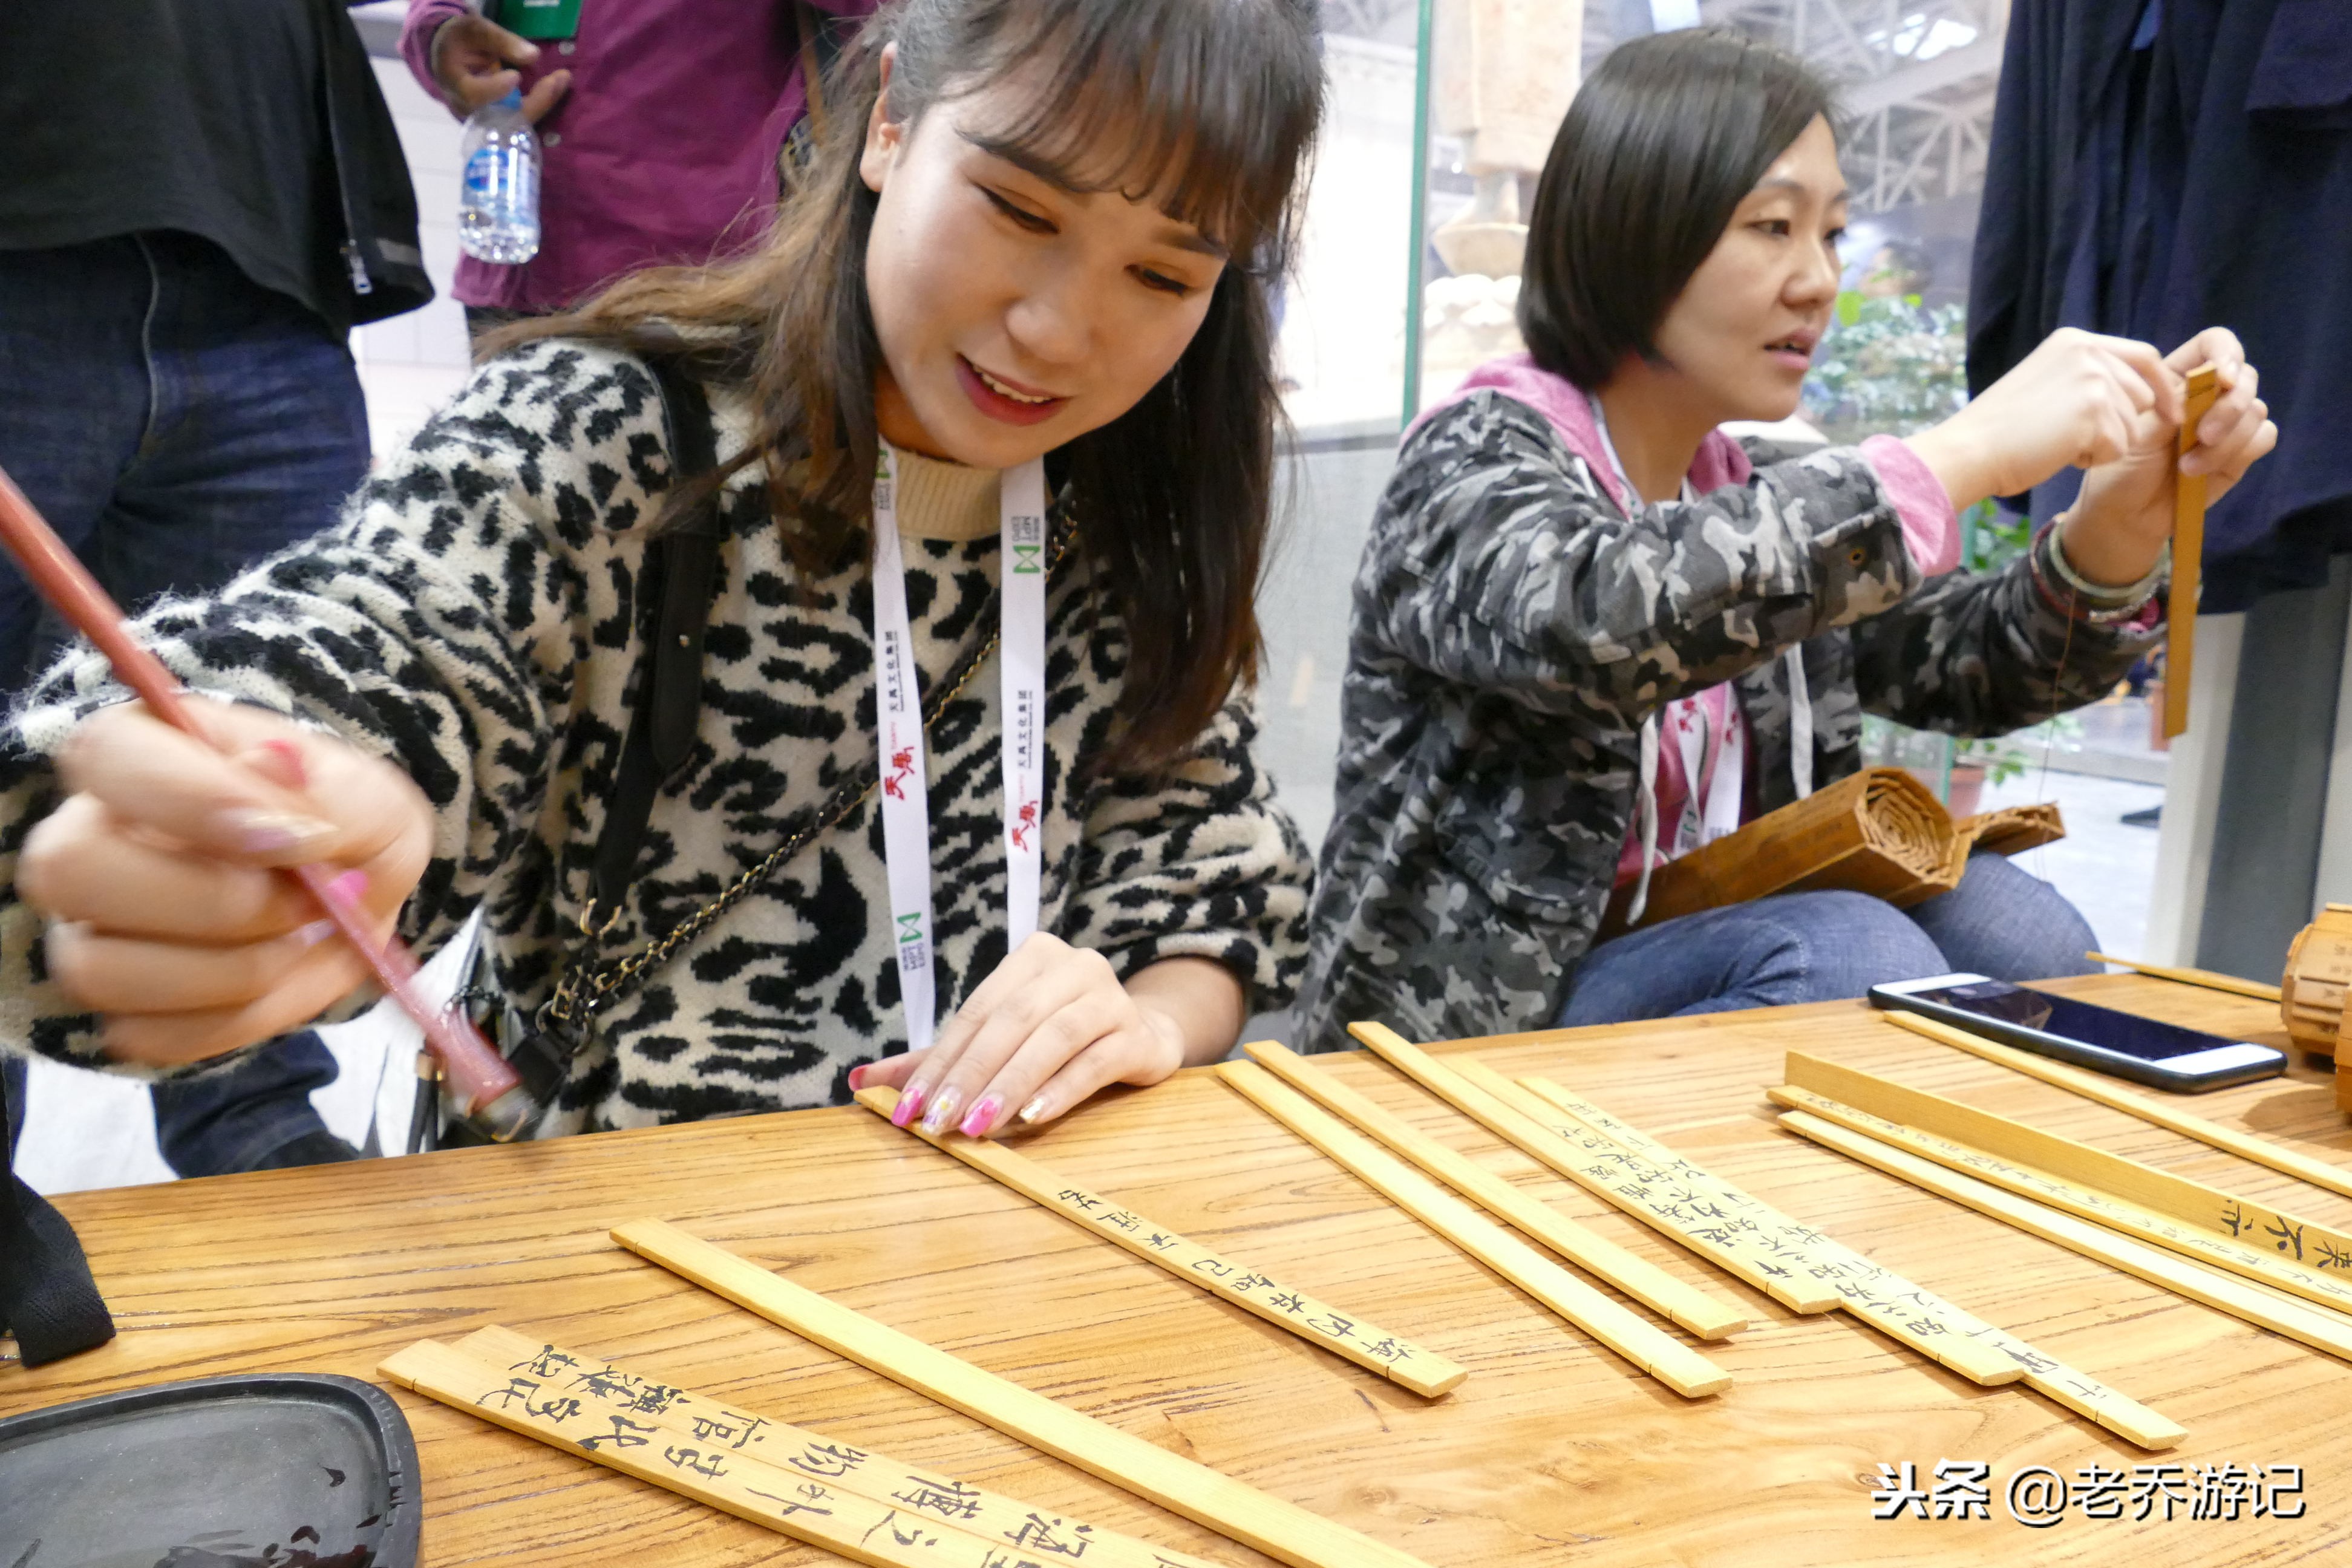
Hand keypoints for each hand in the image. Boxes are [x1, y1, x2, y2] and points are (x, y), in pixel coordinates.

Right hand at [17, 703, 433, 1065]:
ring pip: (101, 969)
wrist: (354, 893)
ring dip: (235, 971)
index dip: (197, 803)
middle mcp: (87, 837)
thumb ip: (327, 792)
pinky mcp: (119, 1004)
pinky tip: (283, 980)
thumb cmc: (345, 827)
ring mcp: (89, 927)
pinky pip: (149, 1036)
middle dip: (216, 904)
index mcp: (141, 753)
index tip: (299, 838)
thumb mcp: (367, 798)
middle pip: (70, 871)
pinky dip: (237, 1021)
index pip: (107, 757)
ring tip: (308, 938)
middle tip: (310, 902)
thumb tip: (272, 769)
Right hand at [429, 13, 571, 119]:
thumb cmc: (460, 38)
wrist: (450, 53)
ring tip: (563, 79)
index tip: (515, 76)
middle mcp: (467, 107)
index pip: (473, 95)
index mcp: (453, 82)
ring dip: (543, 102)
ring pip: (516, 120)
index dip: (494, 89)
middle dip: (535, 100)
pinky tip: (557, 85)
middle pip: (502, 116)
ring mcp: (483, 117)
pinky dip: (540, 102)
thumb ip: (501, 42)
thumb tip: (533, 56)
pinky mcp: (497, 119)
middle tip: (559, 80)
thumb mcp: (475, 30)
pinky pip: (521, 117)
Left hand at [851, 941, 1242, 1135]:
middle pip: (1011, 1022)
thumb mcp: (999, 1040)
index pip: (977, 1013)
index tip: (906, 1109)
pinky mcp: (1138, 1036)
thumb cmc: (1058, 1038)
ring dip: (1010, 1085)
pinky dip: (1060, 1090)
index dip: (939, 1061)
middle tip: (938, 1123)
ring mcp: (1110, 998)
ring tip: (977, 1127)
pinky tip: (1032, 1119)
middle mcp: (1074, 967)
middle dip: (970, 1075)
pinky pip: (1094, 1062)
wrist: (1144, 1034)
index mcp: (1033, 957)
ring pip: (1052, 1039)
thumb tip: (858, 1082)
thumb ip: (935, 1060)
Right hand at [1908, 327, 2183, 511]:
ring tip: (2058, 443)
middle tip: (2071, 435)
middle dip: (2120, 424)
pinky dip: (2092, 460)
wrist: (1970, 449)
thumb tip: (2139, 392)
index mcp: (2076, 340)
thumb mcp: (2048, 380)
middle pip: (2143, 395)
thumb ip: (2088, 376)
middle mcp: (2089, 352)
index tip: (2170, 413)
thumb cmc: (2001, 427)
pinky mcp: (2094, 413)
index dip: (2163, 386)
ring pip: (2133, 426)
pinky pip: (2118, 449)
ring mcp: (2093, 380)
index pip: (2144, 356)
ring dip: (2103, 444)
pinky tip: (2058, 454)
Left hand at [2061, 327, 2277, 587]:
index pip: (2215, 343)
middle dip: (2229, 406)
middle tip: (2201, 435)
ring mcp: (2229, 422)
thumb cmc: (2122, 467)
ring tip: (2186, 467)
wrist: (2127, 514)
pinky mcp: (2242, 449)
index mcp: (2179, 378)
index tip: (2221, 378)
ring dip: (2226, 439)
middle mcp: (2209, 396)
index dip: (2226, 353)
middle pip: (2246, 376)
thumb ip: (2178, 399)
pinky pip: (2264, 435)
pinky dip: (2239, 452)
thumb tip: (2219, 378)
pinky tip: (2202, 473)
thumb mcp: (2140, 428)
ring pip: (2255, 409)